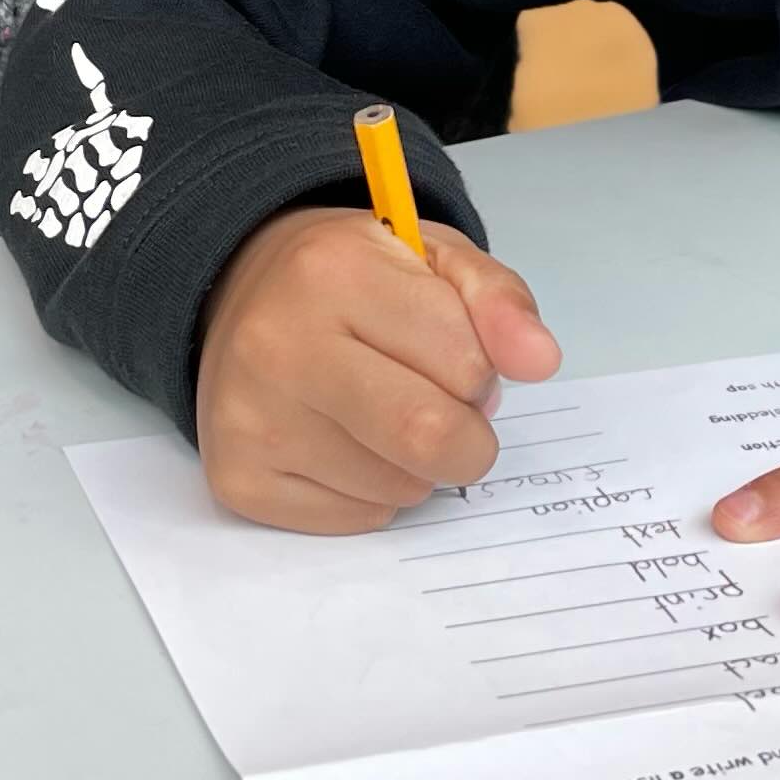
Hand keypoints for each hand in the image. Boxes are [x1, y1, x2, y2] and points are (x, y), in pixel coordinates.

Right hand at [197, 206, 562, 531]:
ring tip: (382, 413)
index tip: (456, 354)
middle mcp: (278, 345)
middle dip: (467, 438)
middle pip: (428, 438)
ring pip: (398, 489)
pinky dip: (373, 492)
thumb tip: (541, 361)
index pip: (466, 364)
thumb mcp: (435, 260)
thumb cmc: (354, 280)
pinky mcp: (238, 480)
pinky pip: (356, 518)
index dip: (481, 370)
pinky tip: (342, 441)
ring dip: (417, 465)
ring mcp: (250, 419)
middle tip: (450, 411)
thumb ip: (499, 302)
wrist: (240, 296)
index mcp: (334, 272)